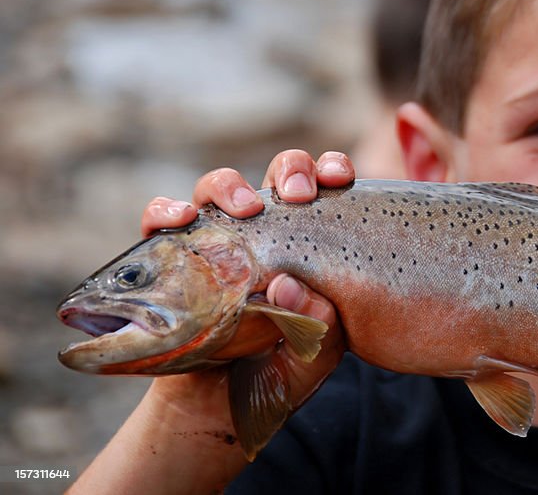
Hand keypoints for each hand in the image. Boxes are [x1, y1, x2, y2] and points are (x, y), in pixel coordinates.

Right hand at [141, 151, 352, 467]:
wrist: (219, 407)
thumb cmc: (279, 369)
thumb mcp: (314, 356)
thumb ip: (320, 327)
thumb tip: (287, 285)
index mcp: (310, 241)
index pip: (324, 188)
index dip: (330, 169)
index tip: (338, 177)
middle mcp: (266, 231)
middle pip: (277, 173)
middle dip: (291, 169)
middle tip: (298, 195)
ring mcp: (219, 239)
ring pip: (220, 186)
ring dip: (230, 185)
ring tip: (245, 208)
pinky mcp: (173, 256)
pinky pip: (160, 219)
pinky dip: (165, 210)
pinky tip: (179, 220)